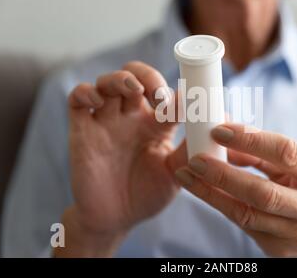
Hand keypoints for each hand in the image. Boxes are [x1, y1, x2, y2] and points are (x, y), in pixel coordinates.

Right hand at [58, 61, 185, 256]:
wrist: (115, 220)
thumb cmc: (147, 195)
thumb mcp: (176, 173)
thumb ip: (191, 148)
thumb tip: (218, 124)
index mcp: (157, 124)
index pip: (168, 94)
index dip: (178, 92)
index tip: (190, 102)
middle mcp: (132, 117)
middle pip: (136, 76)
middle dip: (148, 76)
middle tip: (159, 95)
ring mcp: (106, 121)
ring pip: (108, 82)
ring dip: (121, 78)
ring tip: (135, 89)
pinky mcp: (82, 130)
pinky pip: (78, 98)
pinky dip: (86, 92)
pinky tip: (98, 102)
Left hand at [175, 123, 296, 257]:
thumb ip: (264, 151)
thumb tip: (226, 134)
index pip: (285, 152)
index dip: (250, 139)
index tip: (219, 130)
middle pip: (263, 192)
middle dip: (224, 174)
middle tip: (195, 158)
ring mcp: (296, 234)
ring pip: (246, 213)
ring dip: (212, 192)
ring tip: (188, 173)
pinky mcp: (278, 248)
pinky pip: (242, 224)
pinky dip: (219, 204)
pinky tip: (201, 189)